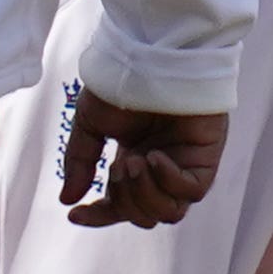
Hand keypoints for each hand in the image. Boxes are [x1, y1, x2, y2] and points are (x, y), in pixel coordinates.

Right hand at [62, 91, 227, 227]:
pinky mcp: (206, 158)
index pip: (119, 205)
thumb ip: (81, 162)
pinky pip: (191, 192)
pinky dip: (167, 181)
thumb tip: (67, 198)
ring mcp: (184, 165)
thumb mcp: (91, 123)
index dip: (99, 215)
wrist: (152, 58)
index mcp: (133, 160)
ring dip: (143, 195)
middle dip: (123, 200)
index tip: (75, 214)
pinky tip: (154, 156)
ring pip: (168, 212)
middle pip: (144, 215)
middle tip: (116, 167)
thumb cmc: (123, 81)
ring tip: (132, 162)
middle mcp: (159, 168)